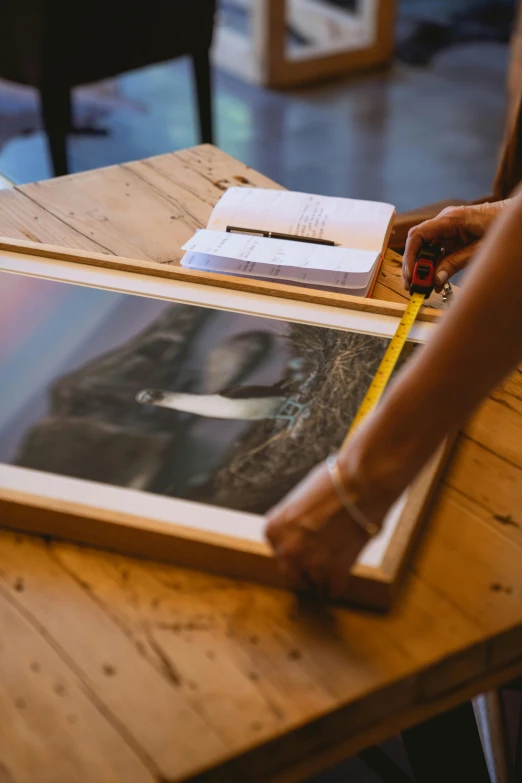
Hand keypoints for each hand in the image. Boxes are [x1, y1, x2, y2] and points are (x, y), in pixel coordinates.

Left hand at [264, 447, 396, 598]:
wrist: (359, 484)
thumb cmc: (332, 483)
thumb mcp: (299, 500)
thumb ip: (293, 523)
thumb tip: (301, 534)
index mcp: (273, 531)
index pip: (279, 551)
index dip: (295, 548)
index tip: (306, 545)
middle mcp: (287, 551)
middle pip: (292, 572)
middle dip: (304, 566)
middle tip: (320, 559)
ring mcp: (310, 564)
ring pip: (314, 581)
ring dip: (324, 574)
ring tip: (336, 559)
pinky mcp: (335, 573)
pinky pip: (334, 589)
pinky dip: (340, 583)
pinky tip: (344, 571)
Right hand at [402, 200, 509, 290]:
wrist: (516, 217)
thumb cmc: (502, 224)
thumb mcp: (480, 248)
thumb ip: (456, 263)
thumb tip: (436, 279)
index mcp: (450, 219)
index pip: (418, 235)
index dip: (410, 256)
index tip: (410, 275)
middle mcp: (445, 222)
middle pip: (419, 244)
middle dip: (414, 266)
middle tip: (414, 286)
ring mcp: (448, 229)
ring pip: (427, 250)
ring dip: (424, 269)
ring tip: (424, 287)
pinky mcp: (453, 237)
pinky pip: (438, 252)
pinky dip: (435, 267)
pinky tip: (436, 282)